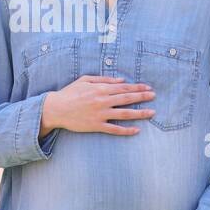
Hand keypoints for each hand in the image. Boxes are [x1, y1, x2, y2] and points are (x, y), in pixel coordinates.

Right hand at [40, 76, 155, 135]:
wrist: (55, 109)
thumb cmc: (69, 93)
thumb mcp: (85, 80)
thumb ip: (104, 79)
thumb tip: (121, 80)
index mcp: (100, 89)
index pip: (123, 87)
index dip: (137, 87)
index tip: (148, 87)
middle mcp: (102, 101)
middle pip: (127, 99)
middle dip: (142, 97)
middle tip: (154, 96)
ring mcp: (100, 114)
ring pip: (124, 113)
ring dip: (140, 113)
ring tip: (152, 112)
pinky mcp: (96, 126)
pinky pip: (114, 129)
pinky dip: (126, 130)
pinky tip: (136, 130)